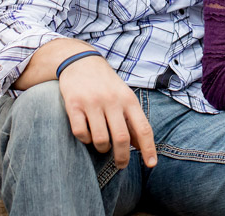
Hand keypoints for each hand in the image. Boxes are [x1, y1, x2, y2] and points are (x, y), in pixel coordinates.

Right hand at [58, 53, 156, 169]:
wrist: (81, 61)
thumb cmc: (106, 84)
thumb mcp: (124, 96)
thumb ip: (132, 119)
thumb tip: (140, 145)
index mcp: (128, 99)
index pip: (143, 128)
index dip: (149, 148)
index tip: (151, 164)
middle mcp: (112, 101)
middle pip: (121, 138)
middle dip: (122, 157)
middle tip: (121, 165)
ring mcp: (92, 102)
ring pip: (100, 139)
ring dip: (102, 149)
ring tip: (102, 145)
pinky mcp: (74, 104)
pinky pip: (81, 133)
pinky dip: (85, 139)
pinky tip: (87, 135)